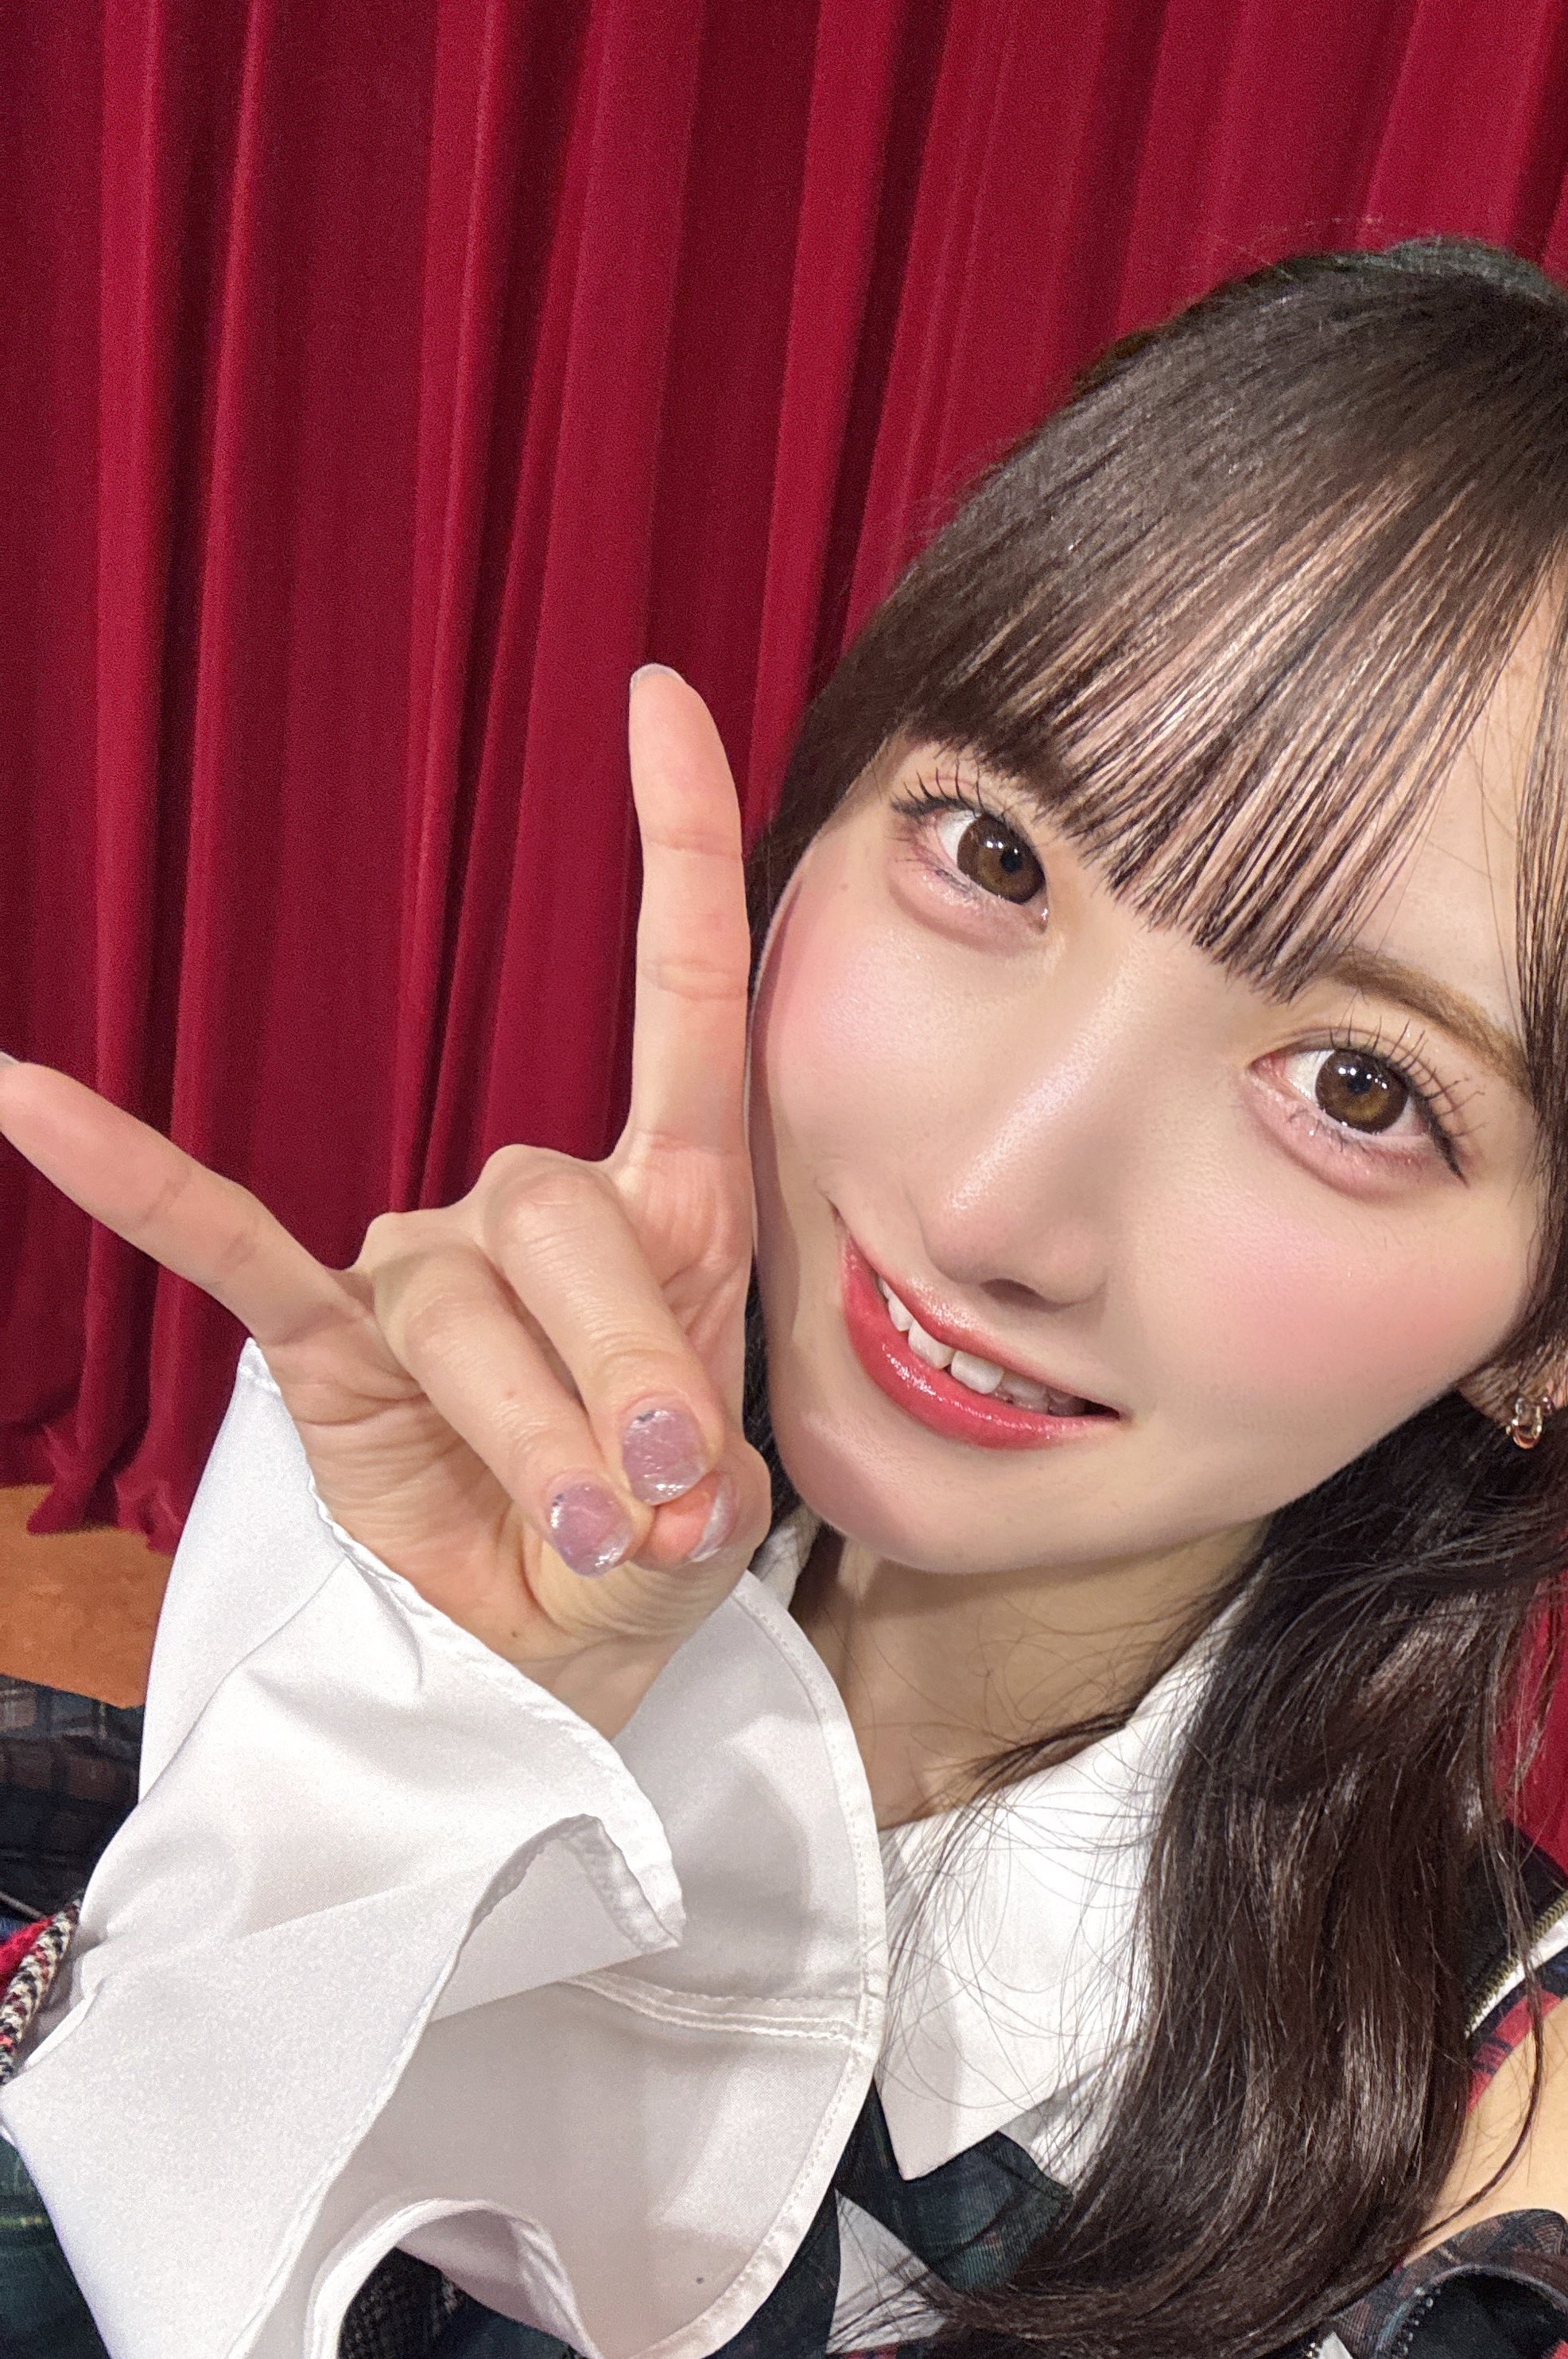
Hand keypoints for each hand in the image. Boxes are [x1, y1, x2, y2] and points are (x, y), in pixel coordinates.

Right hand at [0, 667, 774, 1736]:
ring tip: (584, 1536)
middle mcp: (536, 1206)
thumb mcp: (710, 1507)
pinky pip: (225, 1242)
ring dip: (529, 1429)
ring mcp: (422, 1263)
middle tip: (659, 1495)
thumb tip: (649, 1474)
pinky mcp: (321, 1335)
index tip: (659, 701)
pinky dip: (139, 1183)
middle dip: (624, 1365)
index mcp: (669, 1207)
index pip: (680, 993)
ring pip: (458, 1297)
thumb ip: (689, 1460)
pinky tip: (29, 1100)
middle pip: (562, 1208)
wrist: (550, 1657)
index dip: (675, 848)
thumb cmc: (645, 1548)